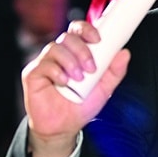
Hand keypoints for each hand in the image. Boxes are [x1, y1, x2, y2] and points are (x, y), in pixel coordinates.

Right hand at [23, 20, 130, 156]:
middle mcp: (60, 54)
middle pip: (68, 37)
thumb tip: (124, 53)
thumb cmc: (81, 106)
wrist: (64, 127)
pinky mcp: (33, 74)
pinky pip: (43, 64)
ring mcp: (45, 63)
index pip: (78, 30)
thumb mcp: (104, 89)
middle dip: (82, 50)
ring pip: (55, 48)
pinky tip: (64, 82)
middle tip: (91, 68)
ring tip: (79, 79)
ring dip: (71, 61)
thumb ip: (115, 72)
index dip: (87, 29)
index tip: (99, 39)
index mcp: (76, 53)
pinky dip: (57, 72)